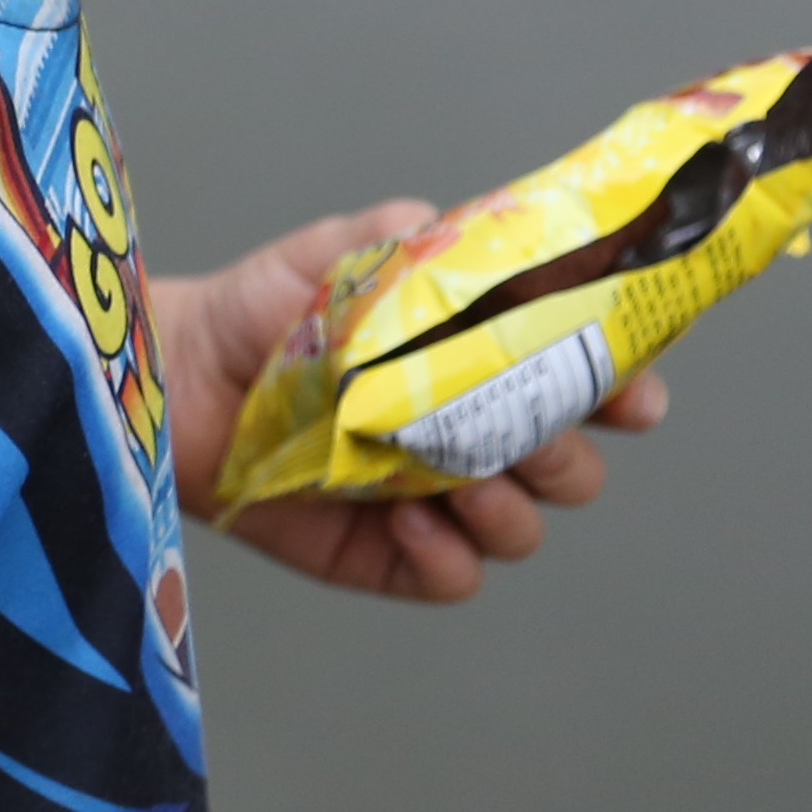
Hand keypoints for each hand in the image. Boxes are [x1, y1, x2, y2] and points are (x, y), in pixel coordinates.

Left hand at [164, 202, 664, 603]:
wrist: (178, 373)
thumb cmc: (264, 310)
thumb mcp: (338, 254)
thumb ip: (409, 237)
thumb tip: (472, 234)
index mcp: (485, 363)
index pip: (589, 385)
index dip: (627, 392)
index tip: (633, 397)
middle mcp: (474, 436)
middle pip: (573, 468)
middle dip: (567, 455)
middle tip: (530, 435)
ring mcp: (435, 500)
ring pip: (524, 526)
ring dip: (513, 508)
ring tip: (461, 483)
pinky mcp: (386, 554)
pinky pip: (454, 578)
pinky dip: (447, 557)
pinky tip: (408, 523)